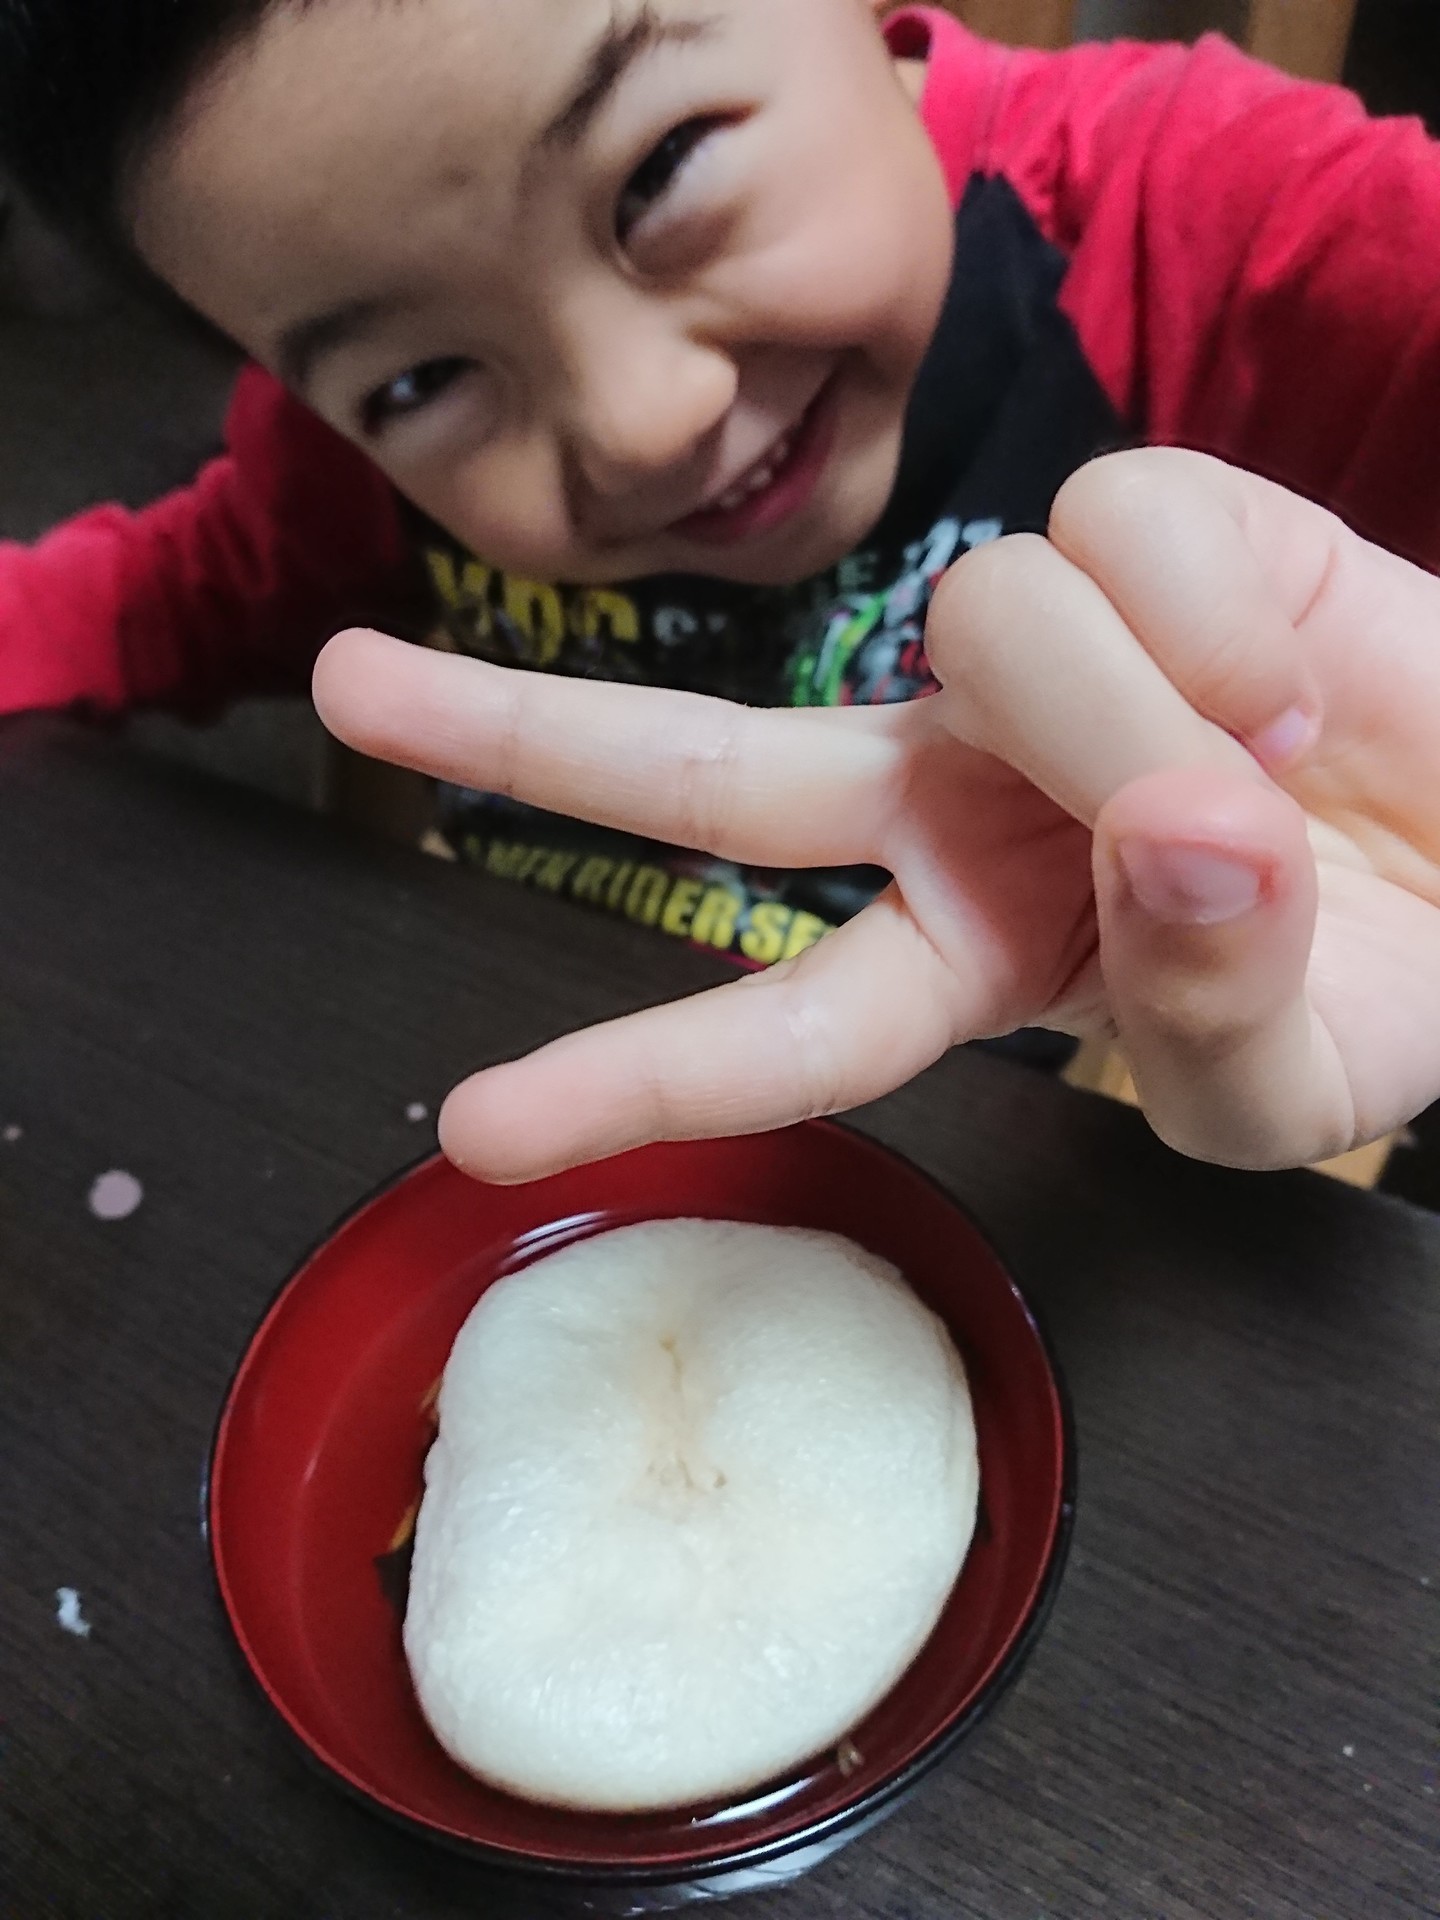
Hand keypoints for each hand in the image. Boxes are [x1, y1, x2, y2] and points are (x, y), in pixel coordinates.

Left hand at [313, 448, 1439, 1181]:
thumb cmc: (1389, 984)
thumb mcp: (1289, 1088)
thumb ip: (1212, 1017)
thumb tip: (1177, 837)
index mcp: (970, 955)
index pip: (778, 1020)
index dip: (637, 1070)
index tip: (477, 1133)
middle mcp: (957, 796)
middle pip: (707, 769)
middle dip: (524, 738)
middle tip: (346, 693)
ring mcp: (1032, 661)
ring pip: (986, 623)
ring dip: (1139, 717)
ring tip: (1264, 767)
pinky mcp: (1147, 527)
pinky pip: (1127, 533)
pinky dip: (1231, 620)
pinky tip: (1287, 670)